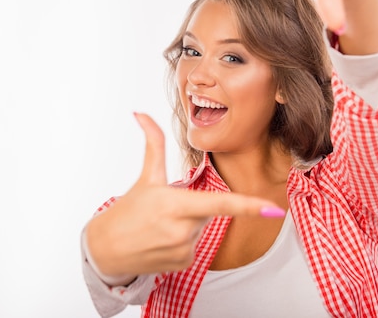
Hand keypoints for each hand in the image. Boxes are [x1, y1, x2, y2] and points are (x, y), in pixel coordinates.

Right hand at [85, 112, 283, 279]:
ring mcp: (183, 249)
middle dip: (194, 207)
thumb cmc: (126, 211)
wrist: (105, 250)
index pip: (220, 205)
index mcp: (176, 204)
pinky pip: (195, 246)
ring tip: (160, 227)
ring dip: (188, 225)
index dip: (249, 206)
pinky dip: (183, 242)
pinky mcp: (183, 263)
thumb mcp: (145, 177)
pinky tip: (162, 241)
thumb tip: (141, 113)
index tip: (273, 208)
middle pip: (208, 211)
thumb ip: (153, 144)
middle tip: (165, 210)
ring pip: (202, 229)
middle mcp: (182, 229)